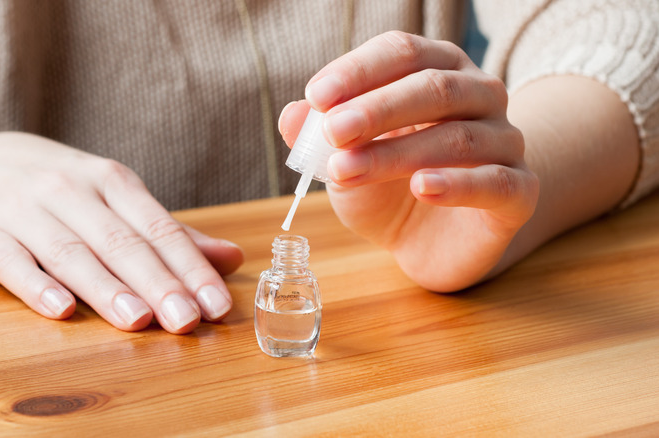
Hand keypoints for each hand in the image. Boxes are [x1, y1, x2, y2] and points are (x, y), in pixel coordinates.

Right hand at [0, 132, 242, 331]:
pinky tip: (61, 310)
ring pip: (71, 252)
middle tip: (186, 319)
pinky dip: (35, 284)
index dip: (190, 268)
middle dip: (158, 283)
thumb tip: (232, 257)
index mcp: (111, 181)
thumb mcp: (115, 199)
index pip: (159, 228)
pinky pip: (10, 260)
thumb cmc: (60, 191)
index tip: (216, 305)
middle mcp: (70, 190)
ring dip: (106, 288)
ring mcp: (23, 208)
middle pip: (121, 242)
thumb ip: (170, 234)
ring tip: (139, 320)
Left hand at [279, 31, 538, 290]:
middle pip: (435, 88)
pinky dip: (457, 184)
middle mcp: (480, 96)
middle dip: (377, 109)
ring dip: (396, 153)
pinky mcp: (520, 193)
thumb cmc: (387, 188)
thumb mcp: (345, 160)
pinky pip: (496, 182)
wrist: (429, 242)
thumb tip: (292, 114)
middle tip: (332, 131)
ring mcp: (506, 142)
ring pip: (458, 137)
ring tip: (346, 171)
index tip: (316, 96)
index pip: (403, 52)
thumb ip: (319, 137)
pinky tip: (421, 187)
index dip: (359, 71)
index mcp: (439, 70)